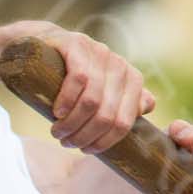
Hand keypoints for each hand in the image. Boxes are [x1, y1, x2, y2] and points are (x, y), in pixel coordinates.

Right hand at [39, 27, 155, 153]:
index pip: (124, 122)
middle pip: (107, 115)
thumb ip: (125, 100)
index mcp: (132, 80)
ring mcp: (99, 53)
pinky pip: (78, 79)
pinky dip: (66, 101)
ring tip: (58, 132)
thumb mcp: (101, 89)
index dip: (104, 142)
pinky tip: (57, 112)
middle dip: (84, 136)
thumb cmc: (72, 74)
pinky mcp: (78, 45)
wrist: (45, 43)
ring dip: (72, 124)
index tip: (85, 150)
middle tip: (66, 142)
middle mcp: (120, 65)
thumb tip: (147, 106)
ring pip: (92, 101)